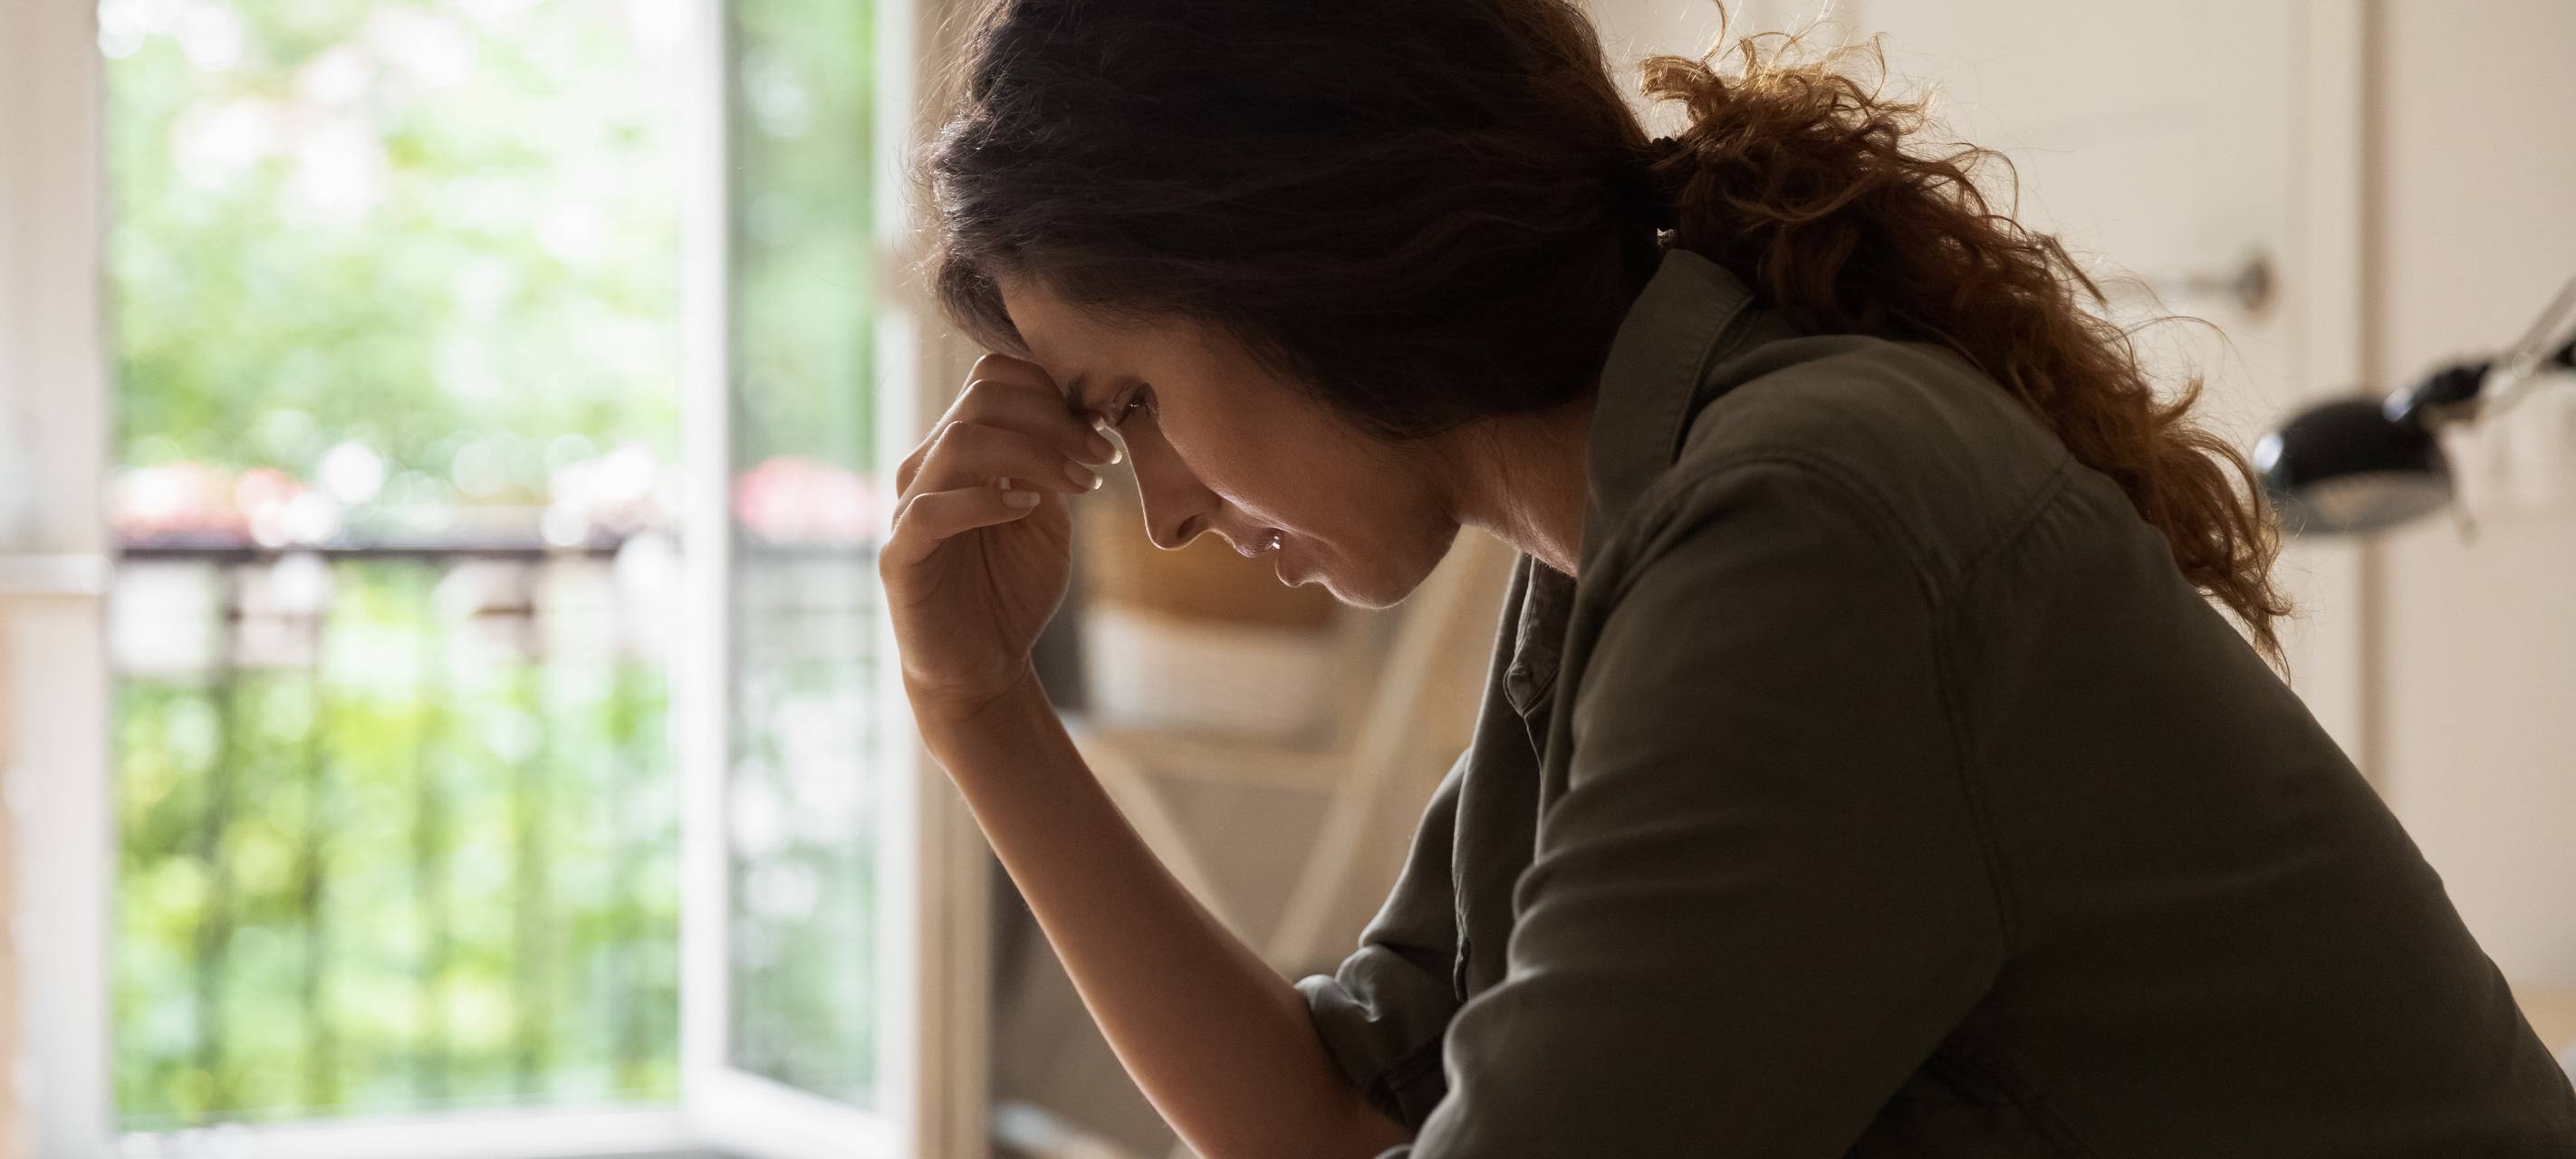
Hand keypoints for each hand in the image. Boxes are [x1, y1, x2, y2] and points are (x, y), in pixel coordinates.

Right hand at [880, 353, 1122, 721]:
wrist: (984, 665)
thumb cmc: (1013, 587)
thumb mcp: (1048, 516)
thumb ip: (1055, 464)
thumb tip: (1087, 413)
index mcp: (962, 448)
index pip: (993, 378)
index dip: (1052, 390)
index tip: (1103, 430)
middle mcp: (929, 466)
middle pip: (983, 398)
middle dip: (1054, 419)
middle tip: (1101, 456)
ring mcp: (910, 507)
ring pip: (962, 441)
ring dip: (1033, 453)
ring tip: (1080, 484)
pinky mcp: (900, 555)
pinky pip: (933, 509)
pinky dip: (986, 500)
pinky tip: (1028, 508)